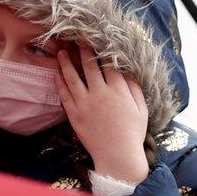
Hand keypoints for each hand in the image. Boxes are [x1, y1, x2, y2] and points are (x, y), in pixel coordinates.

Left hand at [56, 45, 149, 185]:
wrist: (117, 156)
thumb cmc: (132, 133)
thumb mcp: (141, 109)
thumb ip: (134, 88)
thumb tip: (127, 71)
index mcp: (118, 91)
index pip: (109, 64)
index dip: (103, 50)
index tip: (97, 40)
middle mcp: (100, 93)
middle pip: (89, 66)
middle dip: (83, 50)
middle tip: (77, 39)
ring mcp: (85, 104)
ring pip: (73, 77)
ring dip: (66, 63)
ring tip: (61, 52)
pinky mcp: (75, 115)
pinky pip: (64, 95)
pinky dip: (59, 83)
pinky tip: (56, 73)